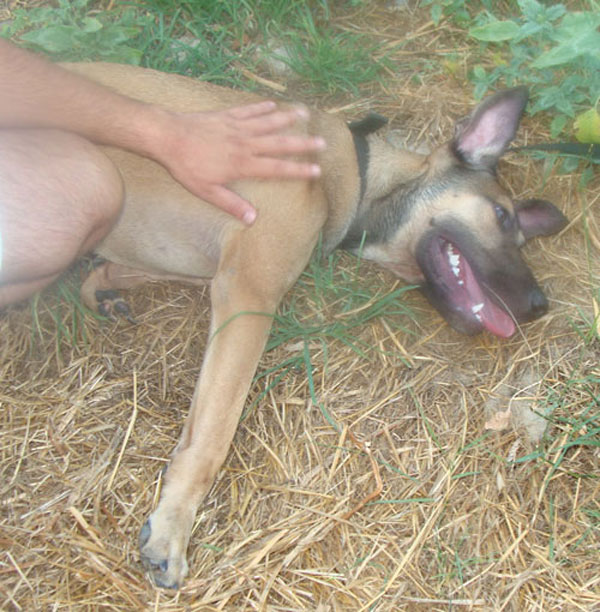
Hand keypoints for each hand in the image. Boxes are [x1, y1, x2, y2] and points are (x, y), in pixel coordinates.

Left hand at [155, 101, 325, 224]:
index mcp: (243, 164)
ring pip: (268, 122)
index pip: (276, 169)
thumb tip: (253, 219)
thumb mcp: (207, 192)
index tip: (316, 170)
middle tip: (322, 142)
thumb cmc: (186, 168)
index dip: (298, 170)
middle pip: (279, 143)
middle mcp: (245, 144)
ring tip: (305, 113)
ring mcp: (237, 127)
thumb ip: (232, 204)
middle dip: (302, 144)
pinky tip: (273, 105)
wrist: (168, 137)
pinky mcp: (226, 116)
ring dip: (287, 118)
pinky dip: (261, 107)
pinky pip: (248, 110)